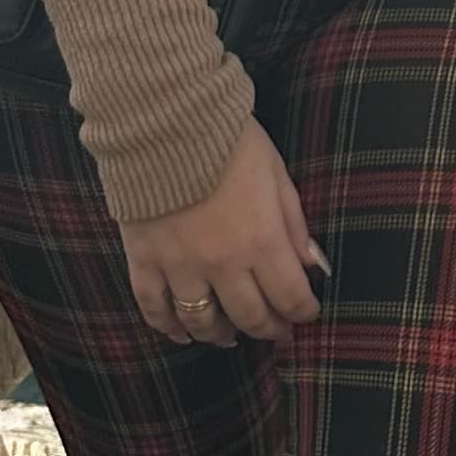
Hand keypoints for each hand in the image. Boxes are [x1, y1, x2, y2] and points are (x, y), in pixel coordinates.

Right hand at [120, 123, 328, 347]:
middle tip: (277, 330)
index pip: (289, 297)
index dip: (303, 312)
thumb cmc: (229, 140)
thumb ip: (294, 224)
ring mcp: (180, 265)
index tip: (306, 313)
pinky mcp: (144, 260)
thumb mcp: (276, 174)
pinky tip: (182, 334)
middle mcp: (222, 263)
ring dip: (221, 335)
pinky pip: (154, 308)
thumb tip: (311, 264)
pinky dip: (168, 327)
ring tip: (232, 336)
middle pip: (250, 316)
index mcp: (261, 240)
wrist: (165, 119)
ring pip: (202, 322)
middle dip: (269, 328)